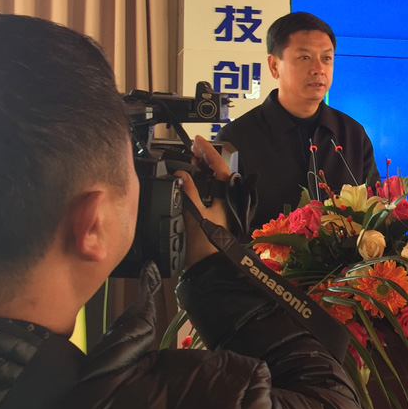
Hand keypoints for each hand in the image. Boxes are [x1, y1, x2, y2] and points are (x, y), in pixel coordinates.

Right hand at [176, 135, 231, 267]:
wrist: (206, 267)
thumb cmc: (205, 244)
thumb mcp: (195, 214)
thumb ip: (188, 192)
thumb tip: (181, 174)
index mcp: (226, 197)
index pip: (220, 168)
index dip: (209, 153)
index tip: (198, 141)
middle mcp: (225, 200)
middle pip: (217, 174)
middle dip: (205, 159)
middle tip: (192, 147)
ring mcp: (219, 208)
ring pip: (211, 183)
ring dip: (201, 170)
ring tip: (190, 158)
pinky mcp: (211, 216)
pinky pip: (205, 193)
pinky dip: (197, 183)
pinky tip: (188, 180)